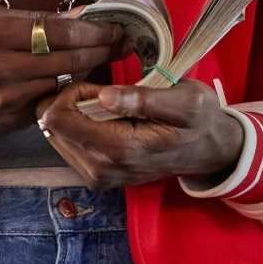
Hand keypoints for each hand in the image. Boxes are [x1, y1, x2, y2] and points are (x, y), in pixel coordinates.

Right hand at [0, 9, 124, 142]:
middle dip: (103, 49)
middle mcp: (0, 68)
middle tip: (124, 41)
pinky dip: (68, 91)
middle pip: (69, 58)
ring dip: (90, 71)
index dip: (94, 29)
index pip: (59, 31)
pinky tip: (81, 80)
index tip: (115, 24)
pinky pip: (50, 103)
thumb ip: (31, 18)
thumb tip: (78, 14)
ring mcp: (6, 99)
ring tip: (108, 57)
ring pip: (64, 83)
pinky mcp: (10, 122)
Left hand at [35, 79, 246, 189]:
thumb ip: (144, 99)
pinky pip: (68, 147)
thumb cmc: (199, 121)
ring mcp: (98, 178)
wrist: (210, 152)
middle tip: (102, 94)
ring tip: (105, 108)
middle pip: (52, 128)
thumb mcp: (186, 101)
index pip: (59, 119)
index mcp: (120, 149)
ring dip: (73, 116)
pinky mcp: (97, 179)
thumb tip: (102, 96)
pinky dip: (78, 129)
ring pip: (56, 137)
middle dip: (69, 103)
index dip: (70, 93)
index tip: (97, 85)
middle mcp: (102, 170)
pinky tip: (104, 121)